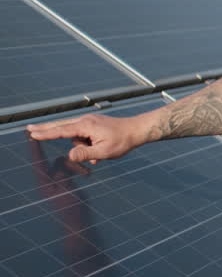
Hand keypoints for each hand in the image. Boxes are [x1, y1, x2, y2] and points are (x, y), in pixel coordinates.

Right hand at [27, 114, 143, 164]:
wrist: (138, 130)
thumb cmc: (122, 141)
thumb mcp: (104, 152)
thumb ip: (85, 154)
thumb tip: (69, 156)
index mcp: (86, 126)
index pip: (61, 131)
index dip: (46, 133)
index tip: (32, 133)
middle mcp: (86, 120)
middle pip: (61, 126)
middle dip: (46, 129)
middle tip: (29, 128)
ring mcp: (90, 121)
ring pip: (77, 137)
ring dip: (84, 148)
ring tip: (99, 154)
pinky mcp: (94, 124)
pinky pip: (85, 137)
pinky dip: (89, 146)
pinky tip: (100, 152)